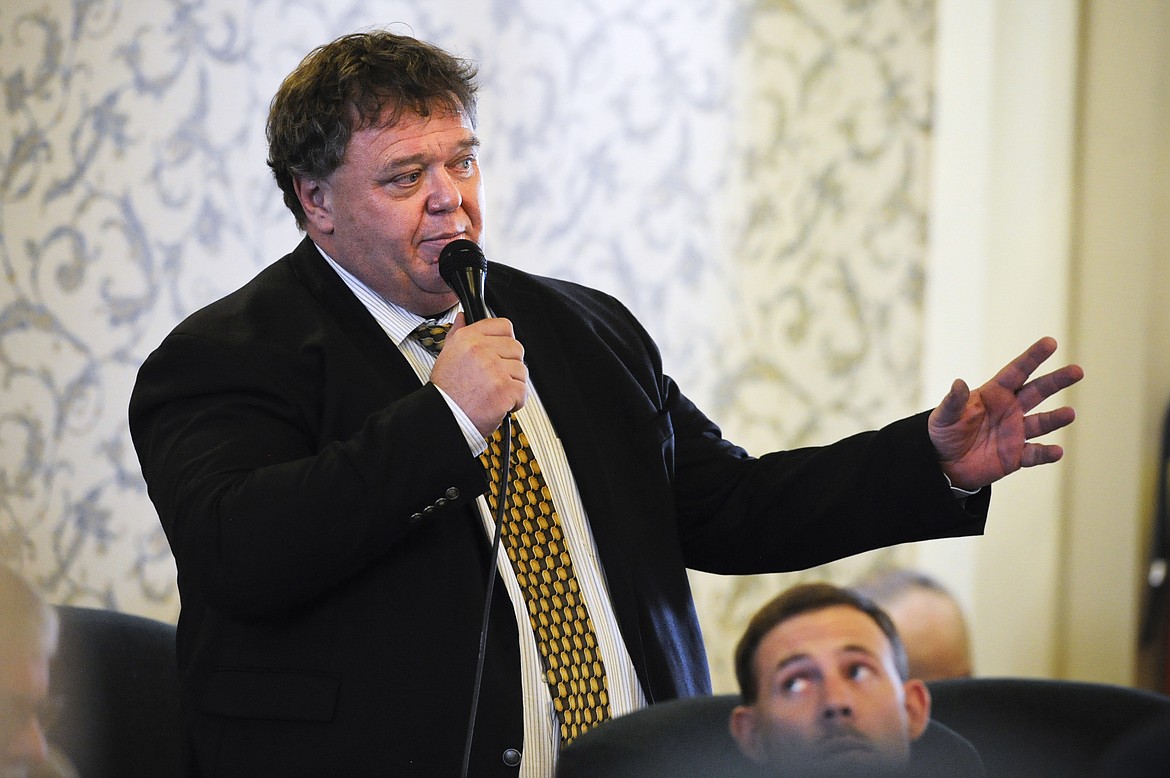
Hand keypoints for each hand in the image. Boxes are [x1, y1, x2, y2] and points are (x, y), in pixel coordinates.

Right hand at [429, 313, 527, 436]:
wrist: (445, 419)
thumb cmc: (446, 392)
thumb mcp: (446, 355)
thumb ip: (457, 333)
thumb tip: (462, 317)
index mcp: (468, 339)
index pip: (503, 326)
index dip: (506, 341)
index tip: (502, 353)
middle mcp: (481, 350)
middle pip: (516, 348)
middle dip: (510, 365)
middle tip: (496, 379)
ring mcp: (494, 369)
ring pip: (522, 370)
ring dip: (513, 384)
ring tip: (495, 393)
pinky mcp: (504, 389)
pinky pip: (523, 391)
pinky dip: (516, 402)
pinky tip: (500, 404)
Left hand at [928, 337, 1083, 490]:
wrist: (944, 464)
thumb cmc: (943, 433)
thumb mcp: (944, 416)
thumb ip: (954, 401)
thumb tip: (958, 382)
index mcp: (993, 394)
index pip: (1016, 372)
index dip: (1032, 357)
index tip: (1050, 342)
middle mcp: (1009, 410)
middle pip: (1037, 392)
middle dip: (1056, 381)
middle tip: (1077, 371)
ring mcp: (1015, 432)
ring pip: (1041, 422)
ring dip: (1055, 418)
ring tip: (1070, 413)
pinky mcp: (1016, 456)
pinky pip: (1035, 454)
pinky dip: (1045, 453)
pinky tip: (1056, 451)